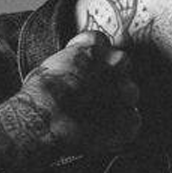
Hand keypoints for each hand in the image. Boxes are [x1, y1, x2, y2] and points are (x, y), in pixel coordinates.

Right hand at [0, 30, 140, 160]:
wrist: (46, 121)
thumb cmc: (39, 96)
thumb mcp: (47, 69)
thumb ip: (66, 66)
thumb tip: (65, 74)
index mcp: (91, 48)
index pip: (99, 40)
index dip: (91, 53)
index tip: (84, 63)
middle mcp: (113, 64)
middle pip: (121, 61)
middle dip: (111, 73)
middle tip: (95, 90)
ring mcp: (124, 91)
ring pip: (130, 91)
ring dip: (118, 100)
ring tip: (99, 114)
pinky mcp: (128, 119)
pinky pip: (132, 120)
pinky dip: (121, 126)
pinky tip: (105, 132)